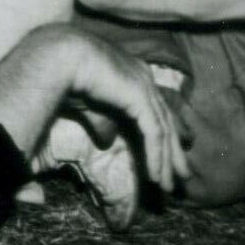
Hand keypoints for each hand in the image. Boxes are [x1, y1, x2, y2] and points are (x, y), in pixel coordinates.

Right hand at [62, 31, 191, 191]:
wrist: (62, 58)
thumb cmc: (69, 76)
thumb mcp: (91, 106)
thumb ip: (103, 122)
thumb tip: (107, 142)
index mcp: (135, 75)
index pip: (157, 109)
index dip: (166, 133)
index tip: (171, 155)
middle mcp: (145, 78)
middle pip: (167, 121)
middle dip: (175, 151)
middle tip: (182, 176)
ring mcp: (145, 86)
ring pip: (163, 131)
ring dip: (167, 161)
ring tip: (169, 186)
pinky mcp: (141, 97)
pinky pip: (154, 134)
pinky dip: (155, 157)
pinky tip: (155, 176)